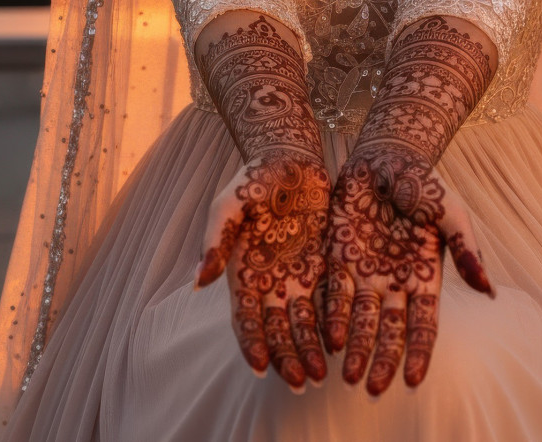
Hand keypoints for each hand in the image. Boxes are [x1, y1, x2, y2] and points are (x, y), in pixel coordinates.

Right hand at [195, 152, 330, 389]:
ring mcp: (295, 275)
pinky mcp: (321, 264)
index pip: (244, 319)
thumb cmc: (253, 178)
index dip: (252, 344)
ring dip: (309, 351)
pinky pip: (326, 301)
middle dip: (286, 358)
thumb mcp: (228, 204)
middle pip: (276, 330)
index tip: (261, 367)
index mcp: (241, 272)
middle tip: (302, 382)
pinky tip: (341, 343)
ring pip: (301, 324)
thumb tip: (199, 280)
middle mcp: (268, 281)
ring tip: (321, 375)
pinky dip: (330, 325)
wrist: (290, 157)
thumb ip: (216, 239)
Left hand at [323, 148, 493, 395]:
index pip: (422, 325)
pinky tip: (330, 338)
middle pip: (389, 331)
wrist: (388, 154)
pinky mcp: (339, 256)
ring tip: (349, 376)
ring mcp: (365, 271)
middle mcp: (393, 282)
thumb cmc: (425, 184)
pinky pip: (334, 291)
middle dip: (382, 361)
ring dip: (356, 348)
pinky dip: (333, 315)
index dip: (418, 353)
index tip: (412, 382)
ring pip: (360, 319)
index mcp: (423, 277)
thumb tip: (489, 290)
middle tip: (373, 389)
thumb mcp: (451, 214)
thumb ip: (466, 250)